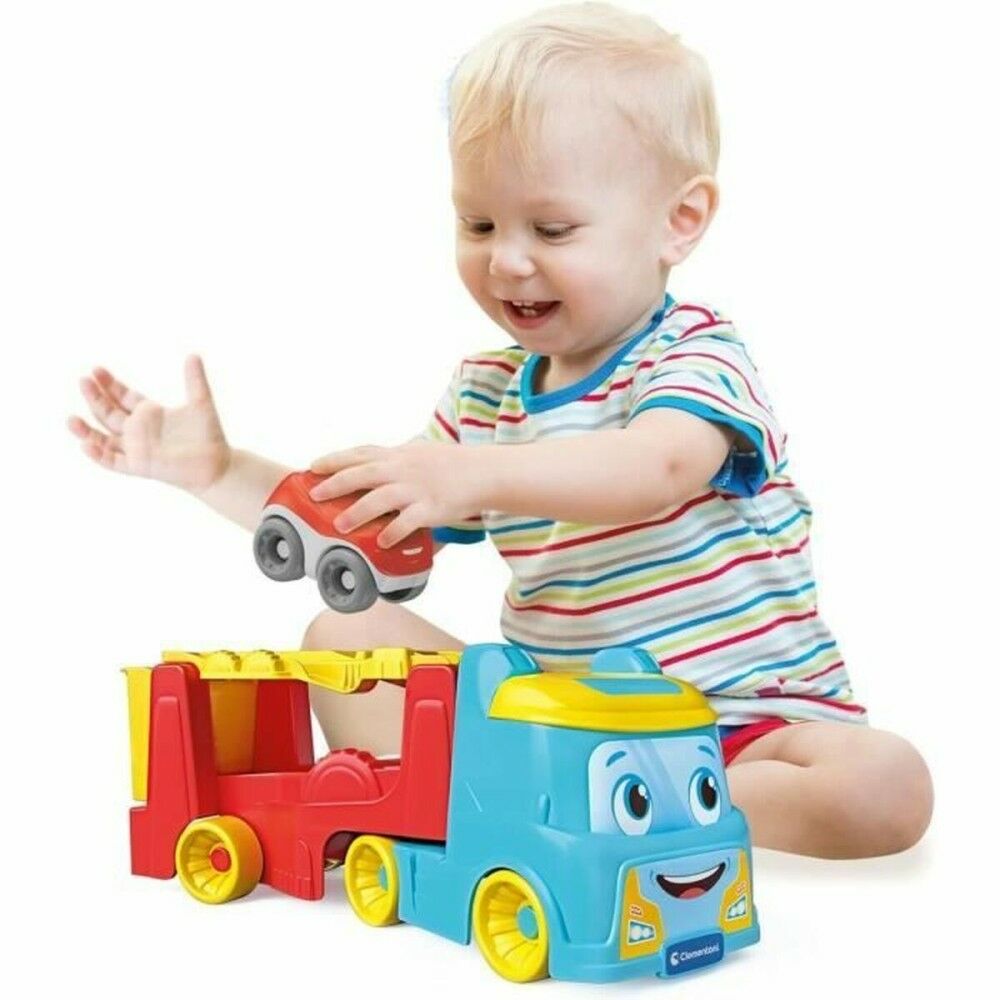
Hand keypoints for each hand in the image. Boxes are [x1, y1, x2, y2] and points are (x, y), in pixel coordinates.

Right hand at [68, 355, 231, 492]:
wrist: (217, 465)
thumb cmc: (209, 435)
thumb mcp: (201, 403)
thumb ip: (195, 380)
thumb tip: (194, 354)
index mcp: (149, 413)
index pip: (122, 396)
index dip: (109, 384)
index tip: (96, 369)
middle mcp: (138, 430)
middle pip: (108, 413)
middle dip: (95, 398)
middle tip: (83, 381)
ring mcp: (136, 449)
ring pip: (103, 439)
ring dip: (86, 430)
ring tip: (70, 419)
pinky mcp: (139, 466)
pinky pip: (113, 462)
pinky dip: (99, 455)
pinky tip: (86, 445)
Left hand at [309, 440, 487, 547]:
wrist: (483, 473)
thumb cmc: (450, 464)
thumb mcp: (418, 452)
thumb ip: (393, 460)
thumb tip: (369, 466)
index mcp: (398, 456)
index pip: (360, 454)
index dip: (335, 460)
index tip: (312, 467)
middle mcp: (403, 470)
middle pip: (363, 474)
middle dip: (336, 484)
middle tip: (315, 495)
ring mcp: (416, 489)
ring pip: (381, 498)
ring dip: (358, 512)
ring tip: (340, 526)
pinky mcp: (431, 508)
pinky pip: (408, 521)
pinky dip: (393, 532)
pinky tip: (381, 542)